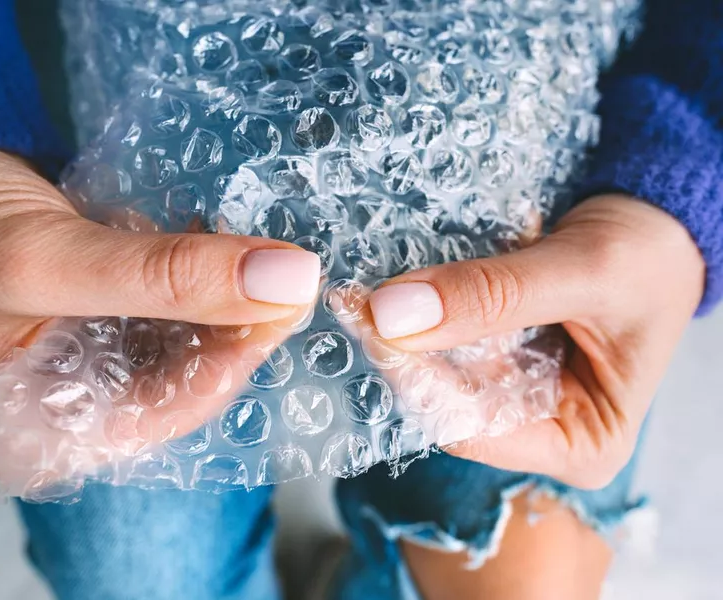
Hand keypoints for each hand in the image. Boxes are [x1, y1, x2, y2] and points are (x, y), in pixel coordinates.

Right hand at [0, 138, 319, 419]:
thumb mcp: (45, 260)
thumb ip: (162, 277)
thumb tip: (284, 280)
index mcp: (48, 433)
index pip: (177, 409)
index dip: (240, 352)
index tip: (288, 294)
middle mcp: (75, 406)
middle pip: (188, 371)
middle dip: (235, 316)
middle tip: (279, 260)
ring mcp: (90, 357)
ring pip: (186, 333)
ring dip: (221, 288)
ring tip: (247, 243)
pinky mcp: (100, 313)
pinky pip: (168, 301)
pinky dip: (193, 268)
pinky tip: (206, 236)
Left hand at [368, 195, 704, 488]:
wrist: (660, 225)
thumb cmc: (649, 258)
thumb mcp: (581, 273)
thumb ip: (492, 296)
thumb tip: (395, 314)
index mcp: (580, 444)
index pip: (473, 427)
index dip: (417, 379)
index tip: (370, 322)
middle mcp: (542, 429)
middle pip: (450, 401)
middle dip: (404, 350)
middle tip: (356, 298)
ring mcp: (517, 395)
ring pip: (441, 369)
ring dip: (405, 328)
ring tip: (364, 290)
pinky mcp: (500, 360)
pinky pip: (448, 342)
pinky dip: (424, 313)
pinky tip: (396, 286)